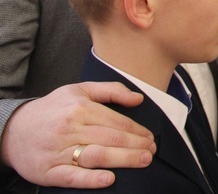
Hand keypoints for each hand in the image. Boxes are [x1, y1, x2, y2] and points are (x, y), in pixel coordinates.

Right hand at [0, 82, 155, 187]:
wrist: (13, 130)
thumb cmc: (52, 109)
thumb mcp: (79, 90)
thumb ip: (111, 91)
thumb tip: (139, 99)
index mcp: (80, 108)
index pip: (117, 121)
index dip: (137, 131)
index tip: (150, 137)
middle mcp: (70, 128)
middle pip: (111, 138)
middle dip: (136, 145)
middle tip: (152, 151)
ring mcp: (59, 151)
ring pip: (97, 155)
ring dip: (124, 159)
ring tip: (143, 161)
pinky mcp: (48, 171)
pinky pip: (73, 177)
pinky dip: (92, 179)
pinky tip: (110, 179)